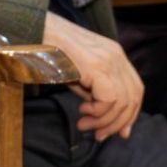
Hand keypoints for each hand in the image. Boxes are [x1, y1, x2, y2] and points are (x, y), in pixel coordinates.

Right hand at [42, 12, 142, 139]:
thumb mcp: (75, 72)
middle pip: (133, 97)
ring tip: (83, 124)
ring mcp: (109, 60)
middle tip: (98, 135)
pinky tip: (82, 110)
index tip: (118, 132)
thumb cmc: (46, 50)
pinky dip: (99, 111)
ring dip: (104, 120)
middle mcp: (117, 56)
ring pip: (122, 102)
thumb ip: (91, 90)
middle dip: (118, 122)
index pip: (135, 89)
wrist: (31, 30)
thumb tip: (102, 116)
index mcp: (114, 55)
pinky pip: (110, 99)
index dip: (130, 114)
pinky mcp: (98, 66)